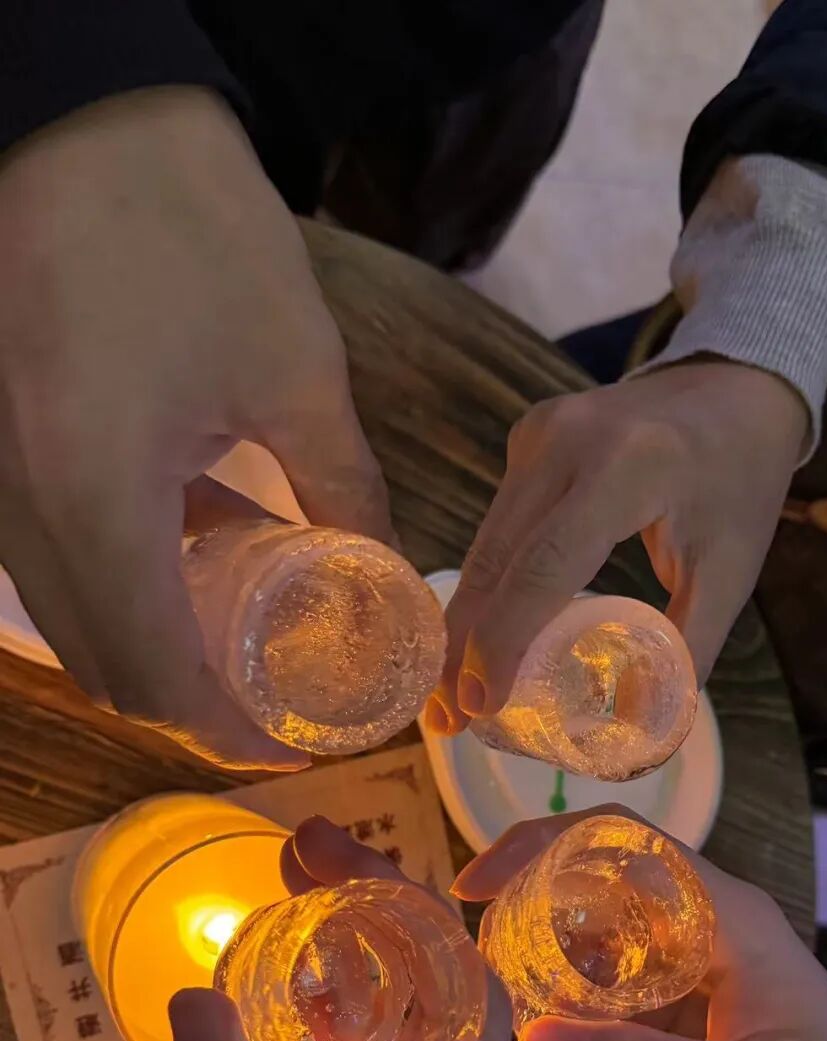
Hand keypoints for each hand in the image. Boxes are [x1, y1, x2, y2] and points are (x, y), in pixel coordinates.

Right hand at [0, 88, 391, 768]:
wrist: (72, 114)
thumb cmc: (186, 228)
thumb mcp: (293, 370)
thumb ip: (347, 489)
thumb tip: (391, 573)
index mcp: (93, 499)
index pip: (157, 678)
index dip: (233, 734)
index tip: (302, 742)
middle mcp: (17, 511)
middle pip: (106, 666)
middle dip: (197, 703)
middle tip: (283, 698)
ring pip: (74, 617)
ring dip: (160, 642)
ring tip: (255, 625)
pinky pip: (53, 556)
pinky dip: (124, 578)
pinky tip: (200, 540)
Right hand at [425, 362, 806, 732]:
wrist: (735, 388)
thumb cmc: (739, 482)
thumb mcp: (731, 570)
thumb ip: (690, 648)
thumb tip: (646, 731)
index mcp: (627, 468)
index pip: (545, 566)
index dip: (505, 640)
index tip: (481, 704)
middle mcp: (567, 441)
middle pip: (497, 559)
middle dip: (466, 646)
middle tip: (449, 719)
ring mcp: (539, 434)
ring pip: (485, 543)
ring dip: (467, 620)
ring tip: (453, 694)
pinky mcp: (527, 438)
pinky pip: (497, 524)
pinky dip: (487, 583)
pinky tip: (478, 635)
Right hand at [454, 808, 826, 1040]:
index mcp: (722, 914)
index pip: (619, 840)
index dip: (539, 846)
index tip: (473, 888)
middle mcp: (702, 923)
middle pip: (594, 882)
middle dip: (527, 915)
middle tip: (476, 971)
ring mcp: (692, 963)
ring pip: (595, 938)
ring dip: (548, 973)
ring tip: (511, 1023)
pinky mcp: (685, 1005)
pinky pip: (611, 991)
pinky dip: (579, 1020)